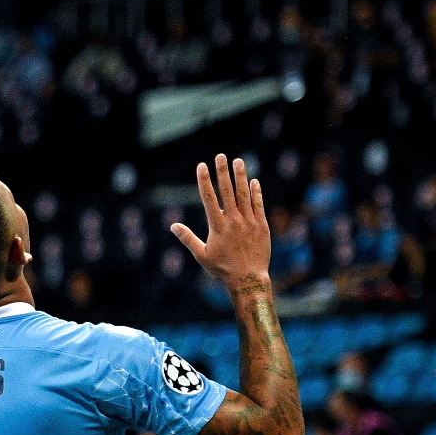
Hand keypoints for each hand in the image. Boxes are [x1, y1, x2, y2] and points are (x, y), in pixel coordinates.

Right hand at [171, 154, 270, 289]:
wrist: (248, 278)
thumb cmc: (222, 268)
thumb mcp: (201, 255)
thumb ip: (188, 238)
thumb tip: (173, 226)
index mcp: (217, 226)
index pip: (209, 198)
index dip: (205, 180)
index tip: (202, 166)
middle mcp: (233, 220)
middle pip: (227, 191)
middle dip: (222, 172)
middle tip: (220, 156)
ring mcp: (249, 222)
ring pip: (244, 194)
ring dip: (240, 176)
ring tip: (238, 161)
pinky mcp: (262, 225)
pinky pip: (258, 205)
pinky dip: (256, 192)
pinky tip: (253, 181)